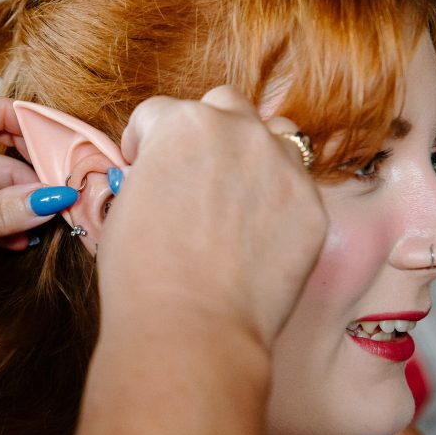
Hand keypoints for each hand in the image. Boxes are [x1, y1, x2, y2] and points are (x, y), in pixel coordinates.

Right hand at [98, 87, 327, 345]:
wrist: (192, 328)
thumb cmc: (142, 273)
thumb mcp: (122, 205)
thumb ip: (148, 172)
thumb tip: (157, 176)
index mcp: (182, 123)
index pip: (159, 112)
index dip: (144, 141)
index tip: (143, 165)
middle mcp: (237, 131)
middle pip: (224, 106)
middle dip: (205, 132)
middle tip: (193, 174)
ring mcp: (282, 165)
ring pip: (273, 136)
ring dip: (252, 153)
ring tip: (235, 196)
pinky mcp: (312, 206)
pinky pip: (296, 186)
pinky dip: (277, 201)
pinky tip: (255, 236)